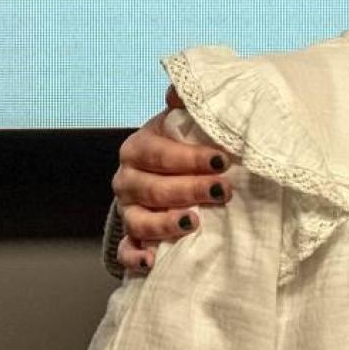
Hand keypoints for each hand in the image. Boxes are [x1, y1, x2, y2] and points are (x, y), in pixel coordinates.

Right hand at [111, 87, 233, 270]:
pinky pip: (125, 252)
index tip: (223, 161)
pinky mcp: (129, 238)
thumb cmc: (182, 147)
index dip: (190, 157)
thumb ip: (187, 103)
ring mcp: (127, 210)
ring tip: (193, 224)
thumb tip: (180, 88)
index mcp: (139, 147)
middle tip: (222, 191)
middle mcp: (128, 179)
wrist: (165, 176)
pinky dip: (135, 257)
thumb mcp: (183, 122)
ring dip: (165, 223)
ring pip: (139, 221)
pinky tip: (152, 260)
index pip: (160, 153)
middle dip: (189, 190)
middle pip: (153, 188)